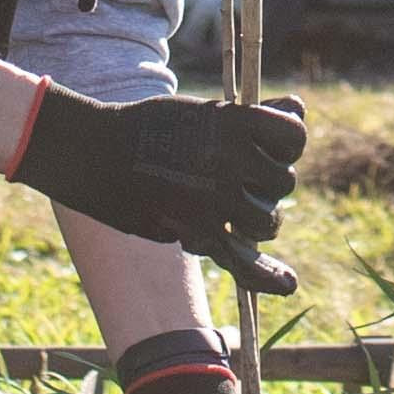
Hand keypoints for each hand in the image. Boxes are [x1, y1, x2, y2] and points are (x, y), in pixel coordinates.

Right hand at [11, 86, 304, 286]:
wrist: (92, 152)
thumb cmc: (148, 127)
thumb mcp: (202, 111)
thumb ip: (253, 118)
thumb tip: (300, 108)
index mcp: (233, 121)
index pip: (294, 138)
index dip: (286, 147)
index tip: (269, 150)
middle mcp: (230, 159)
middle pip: (282, 183)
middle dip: (264, 186)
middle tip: (230, 180)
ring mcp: (215, 198)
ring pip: (268, 222)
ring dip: (255, 221)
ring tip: (226, 210)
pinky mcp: (196, 231)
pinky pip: (241, 258)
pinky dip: (263, 275)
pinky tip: (286, 285)